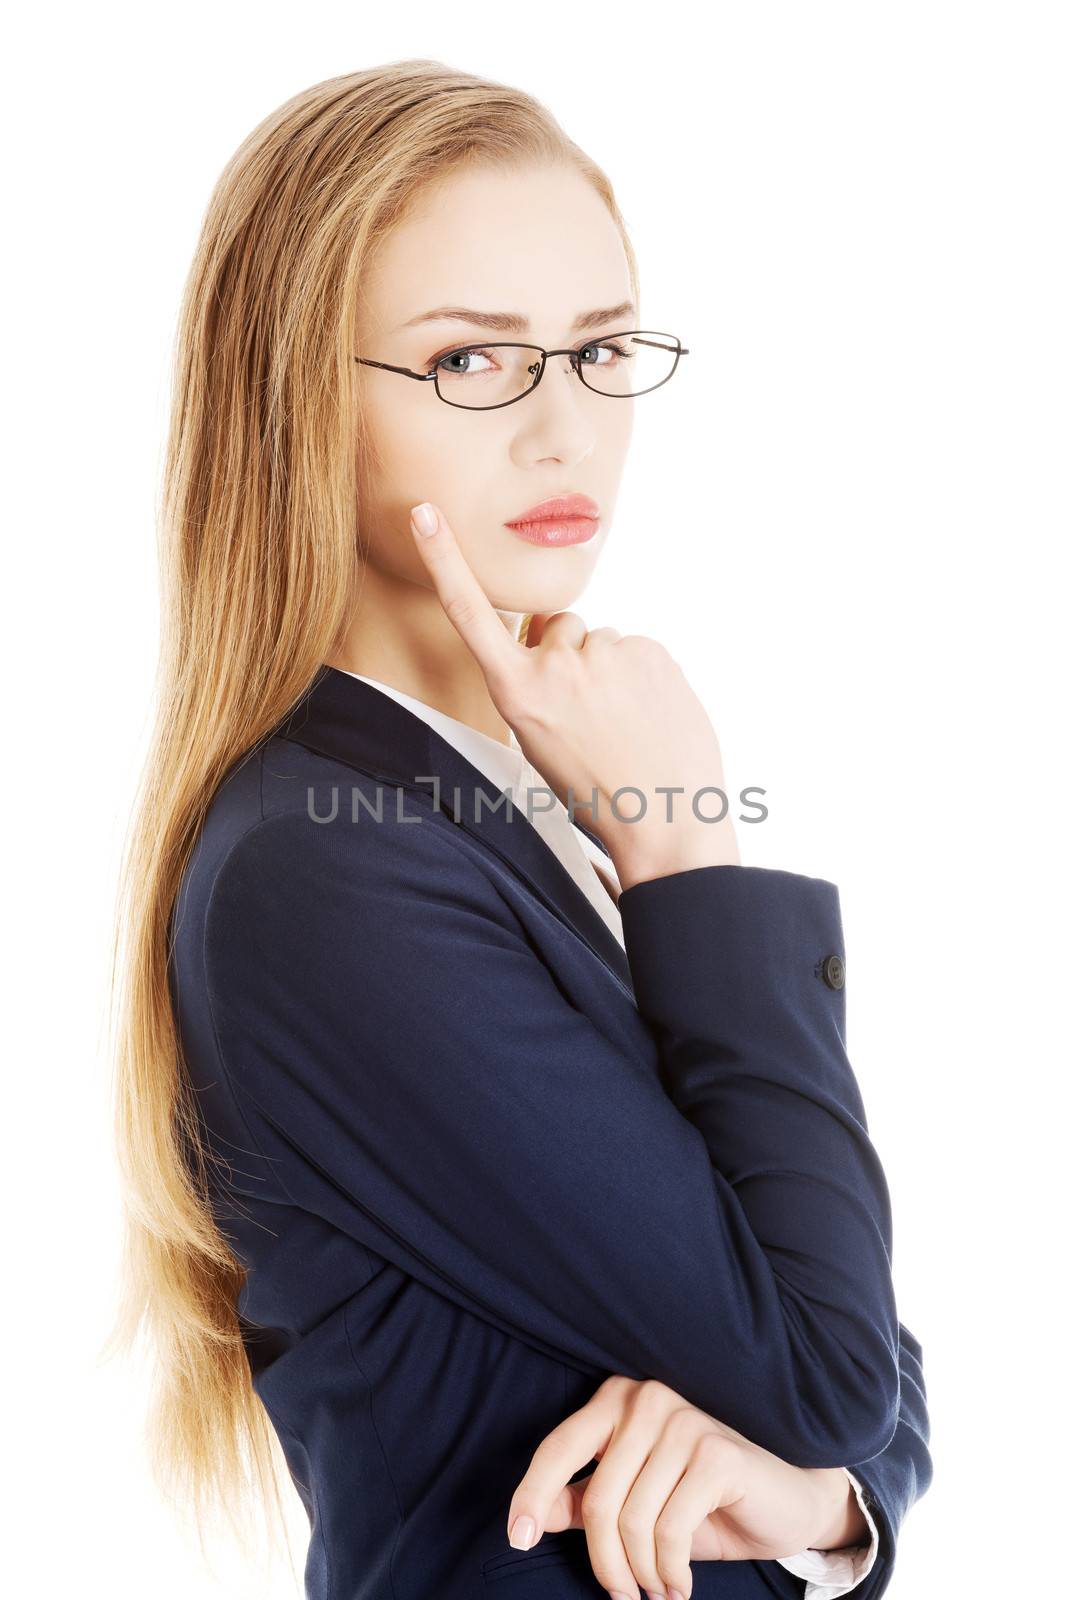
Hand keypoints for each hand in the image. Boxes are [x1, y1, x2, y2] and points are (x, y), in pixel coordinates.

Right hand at [408, 501, 739, 888]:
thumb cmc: (599, 794)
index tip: (424, 512)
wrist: (666, 822)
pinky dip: (643, 679)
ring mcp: (606, 654)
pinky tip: (650, 719)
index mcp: (517, 693)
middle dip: (571, 656)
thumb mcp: (541, 745)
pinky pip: (638, 653)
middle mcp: (555, 665)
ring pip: (603, 645)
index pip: (471, 614)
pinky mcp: (650, 651)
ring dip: (611, 673)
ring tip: (627, 726)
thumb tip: (564, 643)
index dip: (444, 561)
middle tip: (593, 715)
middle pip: (559, 628)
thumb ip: (539, 686)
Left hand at [505, 1375, 863, 1599]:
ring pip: (631, 1521)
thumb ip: (584, 1499)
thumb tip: (535, 1519)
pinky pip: (670, 1530)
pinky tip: (680, 1584)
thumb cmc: (702, 1501)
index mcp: (617, 1400)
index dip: (531, 1495)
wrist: (785, 1502)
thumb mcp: (636, 1502)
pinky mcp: (715, 1454)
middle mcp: (646, 1399)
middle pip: (596, 1500)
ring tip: (656, 1590)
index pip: (558, 1448)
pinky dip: (670, 1572)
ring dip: (642, 1575)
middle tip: (622, 1596)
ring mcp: (683, 1422)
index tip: (517, 1540)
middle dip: (605, 1563)